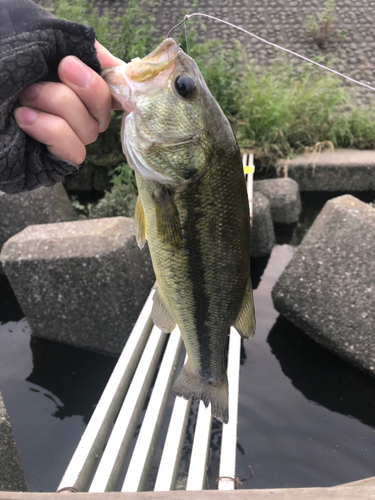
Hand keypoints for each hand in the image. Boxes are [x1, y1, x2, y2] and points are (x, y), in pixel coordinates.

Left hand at [14, 41, 123, 164]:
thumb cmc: (0, 60)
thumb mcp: (38, 38)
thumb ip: (80, 46)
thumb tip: (119, 66)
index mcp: (72, 83)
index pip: (114, 88)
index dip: (117, 81)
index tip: (110, 69)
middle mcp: (73, 110)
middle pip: (105, 109)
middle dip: (87, 88)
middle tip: (60, 68)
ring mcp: (63, 136)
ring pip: (90, 129)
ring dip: (59, 105)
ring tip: (23, 96)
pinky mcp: (51, 160)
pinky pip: (74, 151)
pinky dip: (52, 132)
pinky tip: (23, 119)